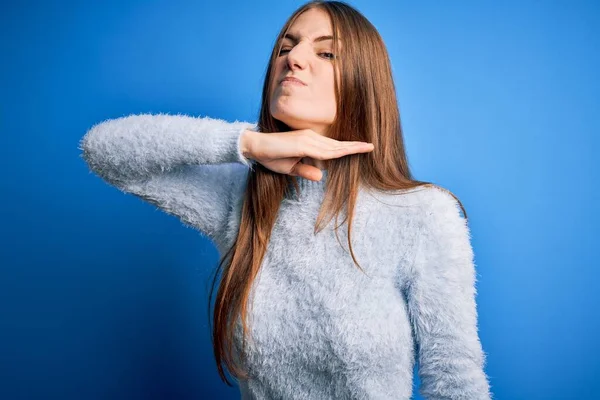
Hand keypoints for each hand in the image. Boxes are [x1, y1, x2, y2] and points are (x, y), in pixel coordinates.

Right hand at [240, 129, 373, 180]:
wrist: (255, 146)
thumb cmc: (271, 156)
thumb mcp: (291, 168)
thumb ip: (306, 171)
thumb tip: (321, 176)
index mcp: (309, 142)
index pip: (332, 147)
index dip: (347, 148)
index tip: (362, 148)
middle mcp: (311, 137)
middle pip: (337, 145)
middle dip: (354, 146)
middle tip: (372, 147)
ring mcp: (307, 138)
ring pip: (333, 147)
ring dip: (351, 147)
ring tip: (367, 147)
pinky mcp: (302, 143)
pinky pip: (323, 151)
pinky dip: (337, 152)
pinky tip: (349, 151)